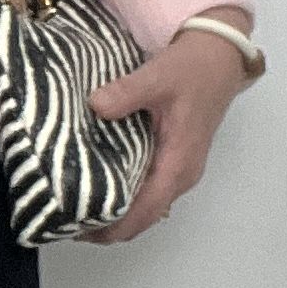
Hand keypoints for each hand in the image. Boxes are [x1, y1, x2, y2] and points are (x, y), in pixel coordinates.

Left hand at [76, 17, 250, 243]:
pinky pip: (148, 189)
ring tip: (76, 206)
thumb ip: (126, 93)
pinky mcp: (173, 158)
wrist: (219, 56)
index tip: (81, 232)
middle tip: (68, 220)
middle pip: (144, 216)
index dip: (116, 227)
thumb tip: (95, 106)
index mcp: (178, 162)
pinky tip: (97, 183)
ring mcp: (179, 168)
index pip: (146, 210)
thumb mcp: (157, 76)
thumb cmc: (191, 69)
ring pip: (146, 205)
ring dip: (116, 212)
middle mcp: (181, 174)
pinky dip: (125, 195)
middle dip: (109, 226)